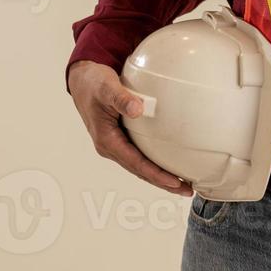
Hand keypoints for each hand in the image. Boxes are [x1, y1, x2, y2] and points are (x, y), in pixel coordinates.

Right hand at [68, 60, 194, 195]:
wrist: (83, 79)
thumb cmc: (94, 83)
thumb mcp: (106, 88)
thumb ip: (121, 98)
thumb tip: (137, 110)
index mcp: (106, 140)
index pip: (136, 164)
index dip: (157, 175)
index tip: (176, 182)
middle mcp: (110, 146)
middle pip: (140, 171)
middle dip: (163, 183)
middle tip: (188, 191)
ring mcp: (115, 144)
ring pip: (140, 166)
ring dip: (160, 176)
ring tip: (183, 183)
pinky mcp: (120, 138)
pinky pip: (139, 155)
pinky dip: (154, 163)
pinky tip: (169, 163)